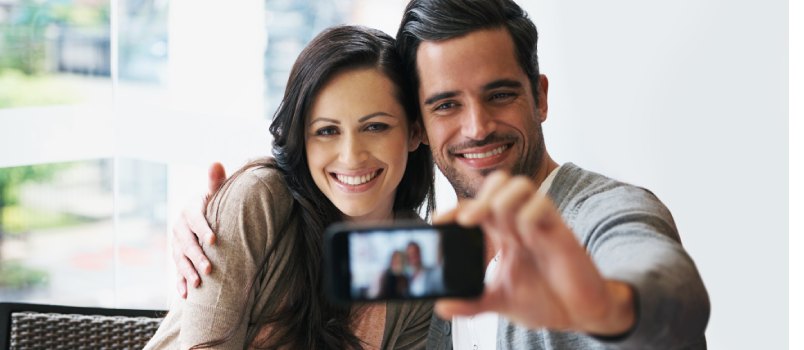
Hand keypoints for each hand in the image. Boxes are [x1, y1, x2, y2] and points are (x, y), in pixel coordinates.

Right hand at [172, 162, 226, 297]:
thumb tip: (216, 162)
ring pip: (180, 259)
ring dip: (187, 272)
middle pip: (187, 243)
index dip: (203, 228)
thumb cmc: (214, 203)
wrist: (204, 216)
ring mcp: (177, 243)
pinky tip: (185, 294)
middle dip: (197, 257)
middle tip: (209, 269)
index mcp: (190, 210)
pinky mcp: (178, 256)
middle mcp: (180, 227)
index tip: (214, 239)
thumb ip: (215, 181)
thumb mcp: (214, 192)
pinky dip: (180, 283)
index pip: (195, 219)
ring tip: (198, 284)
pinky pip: (177, 271)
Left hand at [434, 171, 634, 335]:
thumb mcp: (500, 302)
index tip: (438, 221)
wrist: (579, 314)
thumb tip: (442, 307)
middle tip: (468, 222)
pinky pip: (542, 205)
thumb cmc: (545, 299)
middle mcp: (518, 223)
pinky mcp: (559, 230)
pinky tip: (526, 240)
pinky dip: (527, 218)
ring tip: (501, 232)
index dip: (454, 209)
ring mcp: (539, 224)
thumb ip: (472, 303)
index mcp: (501, 235)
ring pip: (519, 185)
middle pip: (497, 183)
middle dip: (480, 197)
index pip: (474, 208)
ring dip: (503, 204)